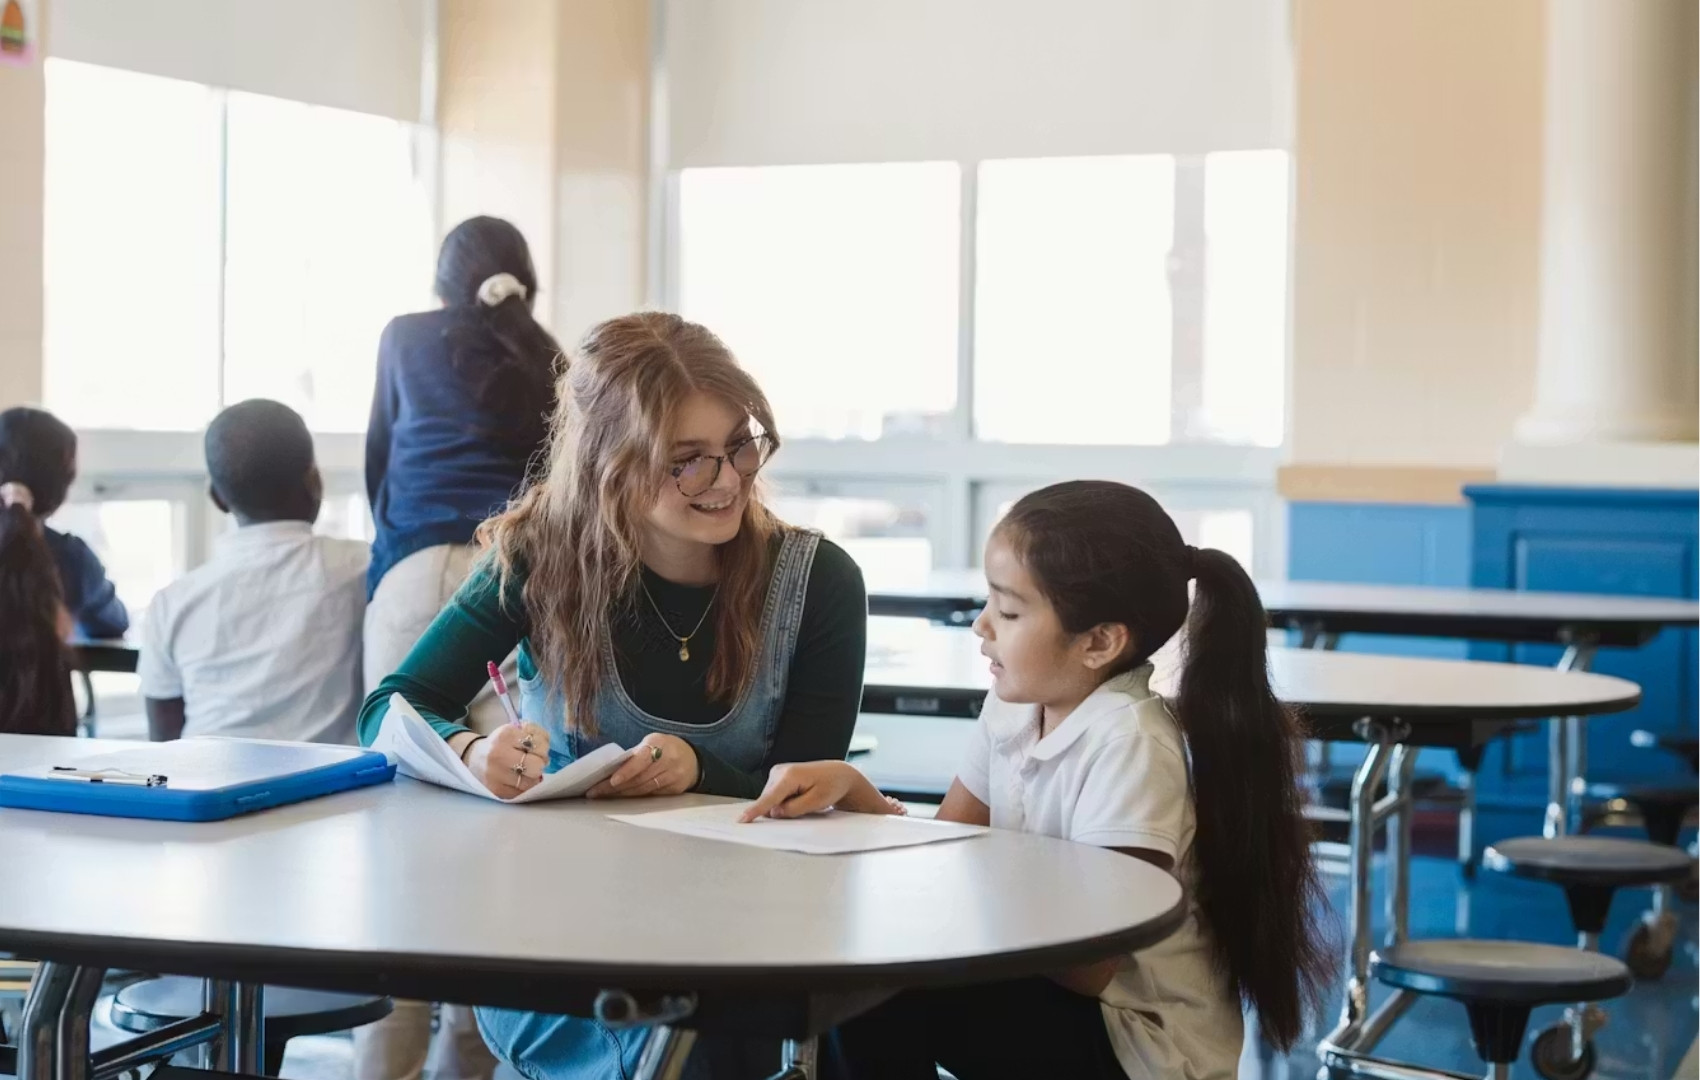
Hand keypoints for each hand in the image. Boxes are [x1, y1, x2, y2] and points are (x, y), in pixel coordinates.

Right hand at [465, 722, 550, 797]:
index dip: (543, 746)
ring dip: (535, 777)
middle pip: (536, 765)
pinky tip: (522, 780)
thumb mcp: (514, 731)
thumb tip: (547, 748)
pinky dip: (526, 786)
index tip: (537, 747)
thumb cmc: (500, 744)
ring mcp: (496, 775)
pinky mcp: (496, 791)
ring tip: (528, 771)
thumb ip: (533, 733)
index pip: (537, 744)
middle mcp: (498, 755)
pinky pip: (523, 793)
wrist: (474, 758)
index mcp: (504, 736)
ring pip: (531, 782)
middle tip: (536, 760)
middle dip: (541, 762)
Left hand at [586, 733, 698, 798]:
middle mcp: (669, 760)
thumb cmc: (665, 748)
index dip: (627, 771)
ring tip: (603, 796)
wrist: (692, 758)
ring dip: (621, 794)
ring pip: (644, 789)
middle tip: (595, 791)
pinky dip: (634, 797)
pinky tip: (621, 798)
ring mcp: (674, 776)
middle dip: (615, 787)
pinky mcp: (675, 790)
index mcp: (660, 744)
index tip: (612, 781)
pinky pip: (651, 795)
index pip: (642, 759)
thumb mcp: (652, 742)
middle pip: (639, 778)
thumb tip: (610, 769)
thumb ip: (635, 754)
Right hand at [739, 761, 888, 821]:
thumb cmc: (831, 786)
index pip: (769, 798)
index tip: (742, 820)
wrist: (838, 774)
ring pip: (770, 800)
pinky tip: (798, 796)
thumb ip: (793, 809)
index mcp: (790, 776)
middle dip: (781, 810)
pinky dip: (783, 801)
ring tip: (804, 798)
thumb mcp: (816, 802)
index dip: (756, 810)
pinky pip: (773, 797)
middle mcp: (779, 771)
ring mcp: (777, 773)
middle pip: (769, 802)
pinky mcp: (777, 776)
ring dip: (783, 806)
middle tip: (805, 805)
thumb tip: (774, 813)